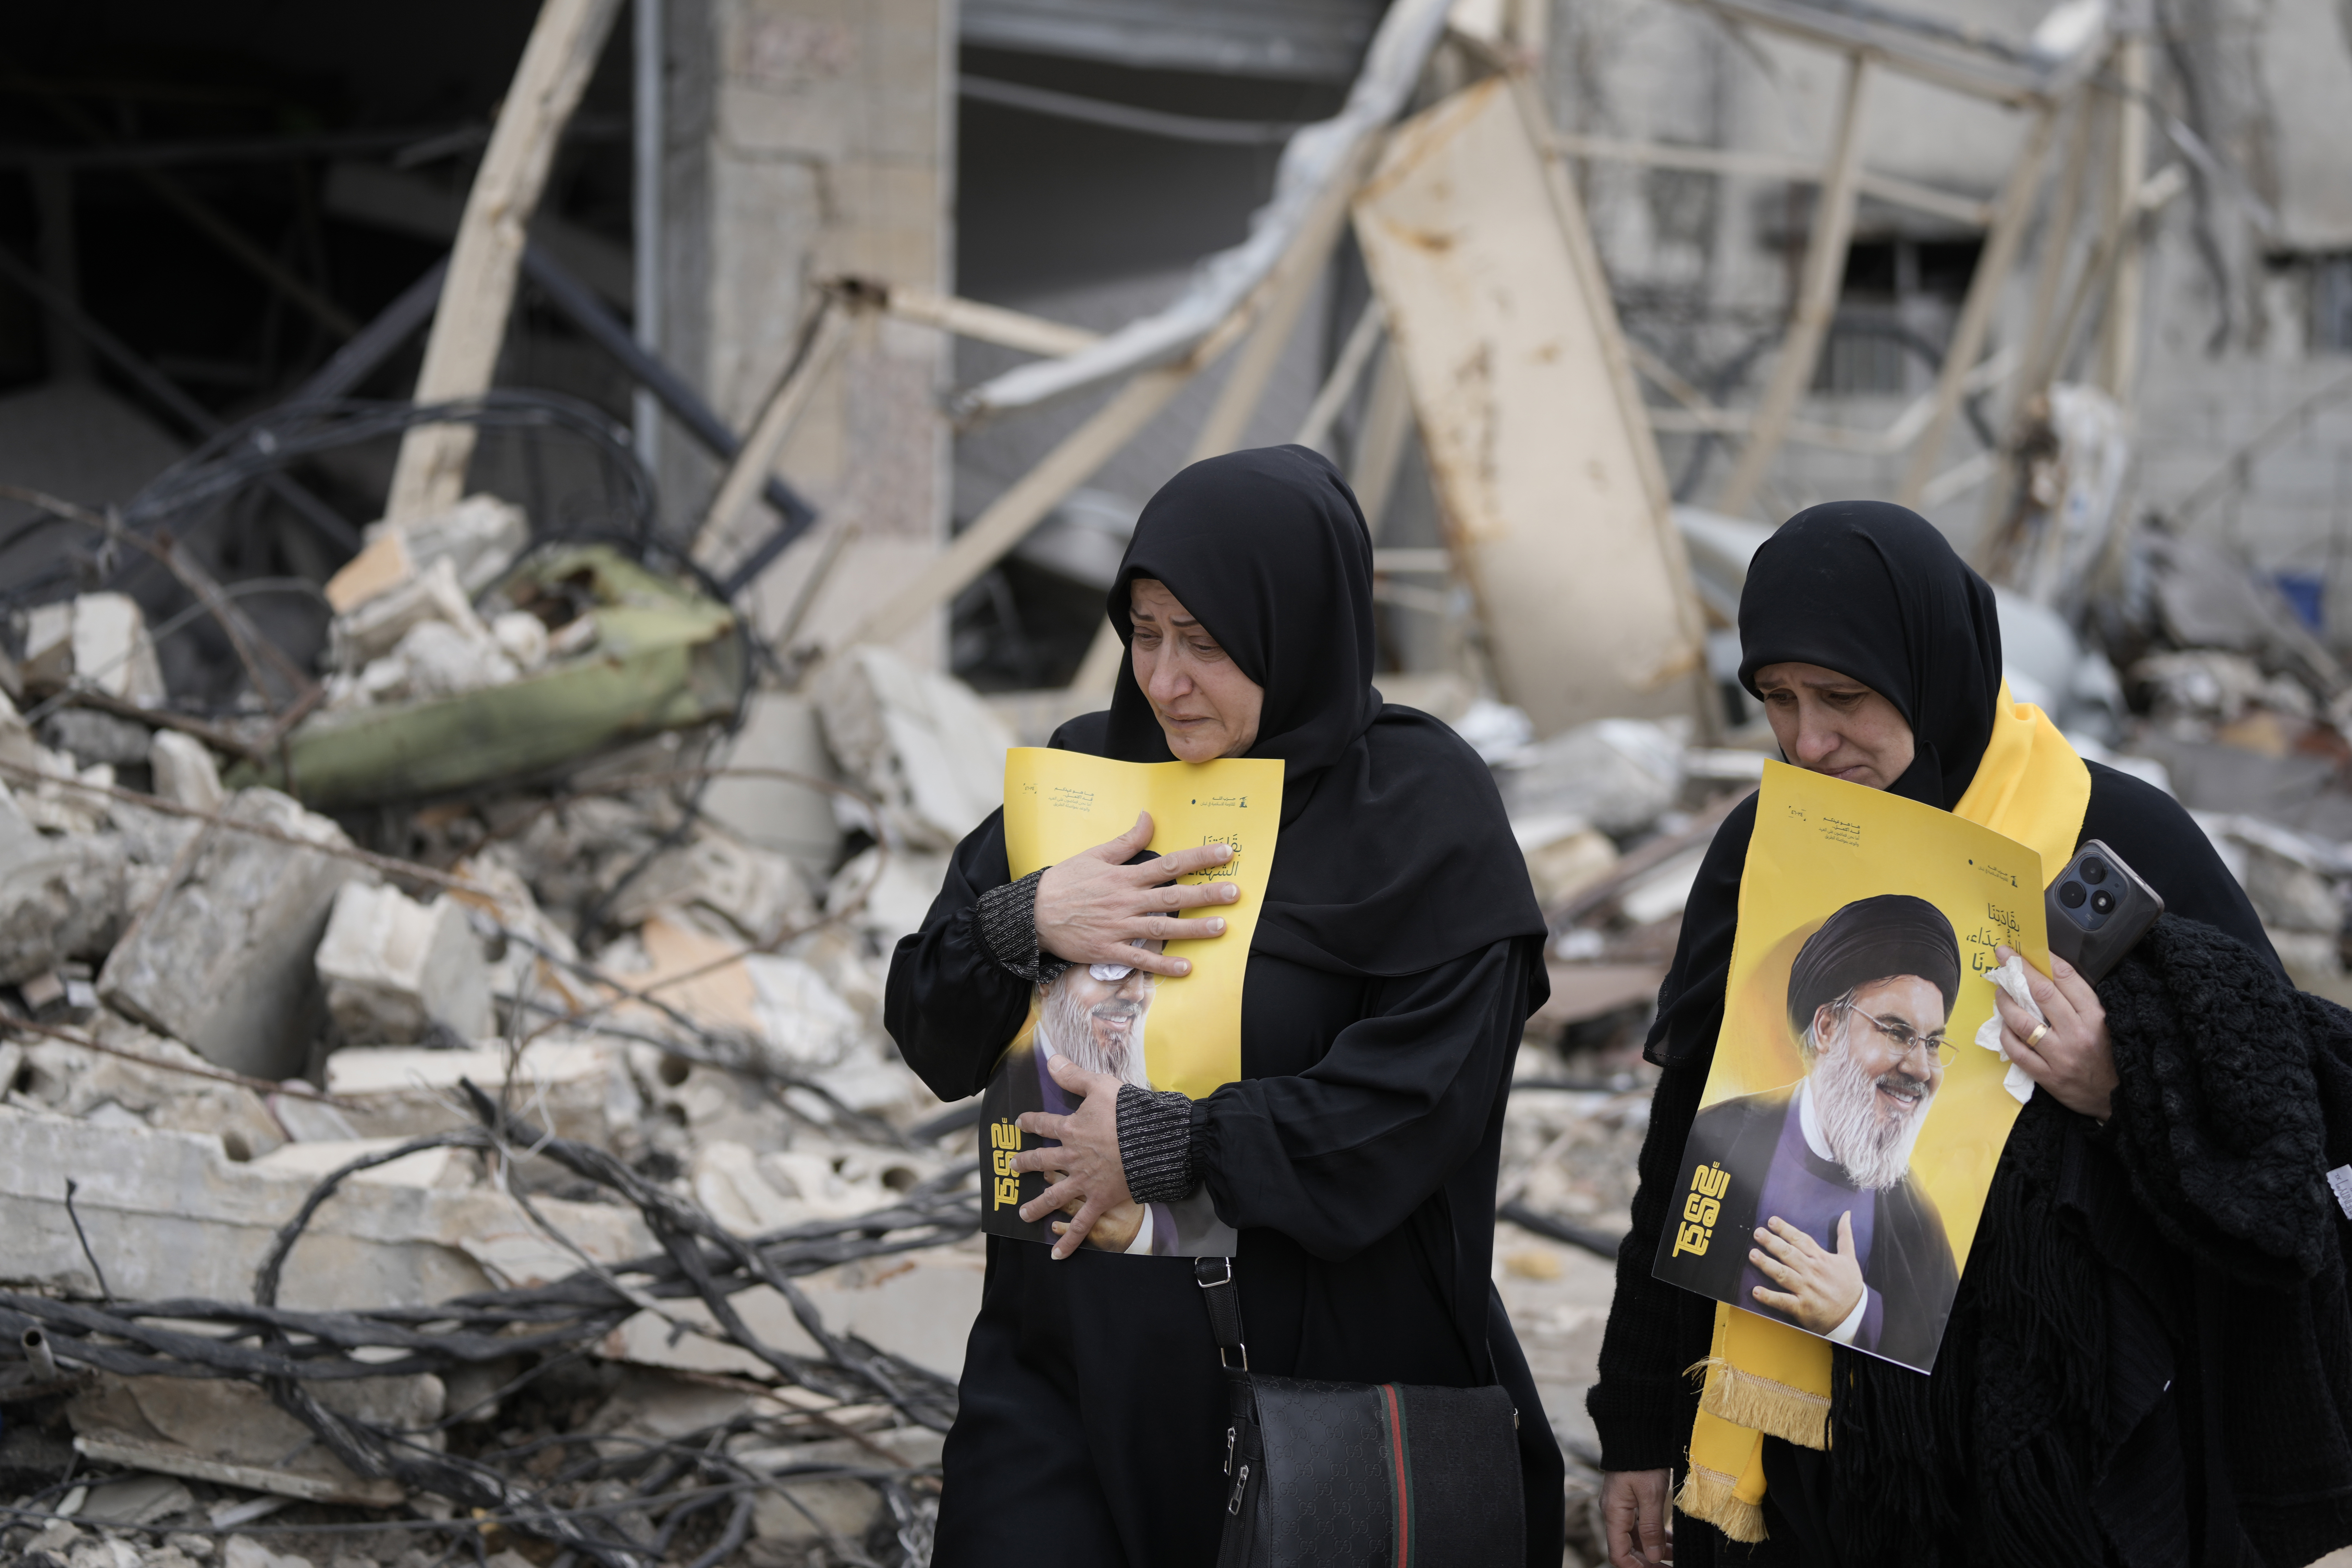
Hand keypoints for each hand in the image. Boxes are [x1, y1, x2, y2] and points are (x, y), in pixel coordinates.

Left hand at [1013, 1055, 1132, 1258]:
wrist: (1153, 1141)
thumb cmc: (1129, 1112)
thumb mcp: (1100, 1085)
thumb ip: (1074, 1075)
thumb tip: (1051, 1059)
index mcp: (1071, 1130)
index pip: (1044, 1124)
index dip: (1030, 1121)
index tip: (1020, 1122)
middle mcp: (1071, 1158)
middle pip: (1042, 1161)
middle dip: (1026, 1164)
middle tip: (1013, 1168)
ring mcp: (1084, 1182)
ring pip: (1054, 1196)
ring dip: (1037, 1207)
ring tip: (1023, 1215)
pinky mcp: (1099, 1200)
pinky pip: (1081, 1224)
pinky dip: (1069, 1241)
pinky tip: (1056, 1255)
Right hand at [1032, 812, 1238, 976]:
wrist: (1032, 914)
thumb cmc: (1064, 882)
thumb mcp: (1094, 855)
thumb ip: (1125, 841)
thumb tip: (1148, 816)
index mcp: (1124, 876)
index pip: (1168, 864)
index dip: (1198, 858)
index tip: (1224, 852)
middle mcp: (1126, 901)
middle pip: (1172, 897)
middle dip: (1205, 894)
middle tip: (1234, 893)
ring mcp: (1119, 927)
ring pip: (1162, 928)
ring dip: (1194, 929)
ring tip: (1222, 927)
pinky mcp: (1109, 951)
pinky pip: (1141, 959)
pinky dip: (1163, 964)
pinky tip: (1187, 968)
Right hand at [1601, 1468, 1673, 1567]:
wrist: (1636, 1432)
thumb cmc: (1642, 1461)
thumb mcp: (1650, 1495)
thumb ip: (1651, 1528)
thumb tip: (1652, 1557)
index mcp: (1614, 1514)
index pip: (1619, 1554)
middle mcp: (1615, 1514)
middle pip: (1629, 1549)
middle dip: (1650, 1562)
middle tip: (1673, 1567)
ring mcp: (1622, 1507)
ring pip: (1638, 1538)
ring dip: (1656, 1549)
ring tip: (1679, 1556)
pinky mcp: (1631, 1500)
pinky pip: (1641, 1526)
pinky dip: (1656, 1535)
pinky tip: (1672, 1541)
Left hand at [1750, 1213, 1863, 1334]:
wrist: (1856, 1315)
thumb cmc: (1851, 1286)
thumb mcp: (1849, 1258)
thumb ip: (1845, 1235)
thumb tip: (1846, 1214)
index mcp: (1821, 1259)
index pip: (1801, 1240)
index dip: (1786, 1230)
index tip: (1771, 1221)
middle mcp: (1812, 1272)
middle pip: (1789, 1254)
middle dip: (1772, 1242)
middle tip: (1757, 1233)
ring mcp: (1806, 1290)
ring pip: (1783, 1274)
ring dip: (1767, 1264)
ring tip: (1752, 1254)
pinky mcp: (1802, 1307)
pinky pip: (1783, 1301)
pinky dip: (1769, 1297)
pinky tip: (1756, 1291)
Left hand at [1993, 944, 2115, 1119]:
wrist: (2119, 1099)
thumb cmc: (2109, 1055)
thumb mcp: (2105, 1024)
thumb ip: (2081, 1002)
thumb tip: (2049, 974)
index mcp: (2096, 1017)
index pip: (2066, 979)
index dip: (2043, 960)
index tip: (2025, 950)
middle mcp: (2078, 1034)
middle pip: (2042, 994)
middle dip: (2019, 971)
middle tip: (2003, 956)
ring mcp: (2061, 1056)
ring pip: (2023, 1022)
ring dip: (2006, 1002)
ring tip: (2000, 991)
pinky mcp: (2048, 1077)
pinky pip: (2017, 1051)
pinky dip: (2006, 1035)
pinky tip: (2004, 1025)